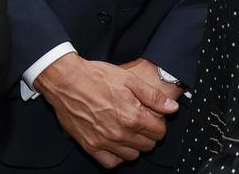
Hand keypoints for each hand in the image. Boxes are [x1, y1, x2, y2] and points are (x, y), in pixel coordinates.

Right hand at [35, 53, 178, 167]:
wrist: (67, 81)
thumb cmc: (96, 77)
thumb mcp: (129, 79)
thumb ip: (153, 96)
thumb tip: (172, 108)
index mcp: (133, 116)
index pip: (159, 132)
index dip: (159, 123)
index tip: (153, 117)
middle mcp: (120, 133)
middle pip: (147, 145)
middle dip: (148, 134)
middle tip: (140, 122)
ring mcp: (104, 142)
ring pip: (131, 156)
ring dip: (134, 146)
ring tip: (128, 131)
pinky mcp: (90, 146)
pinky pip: (110, 163)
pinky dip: (116, 156)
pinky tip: (116, 143)